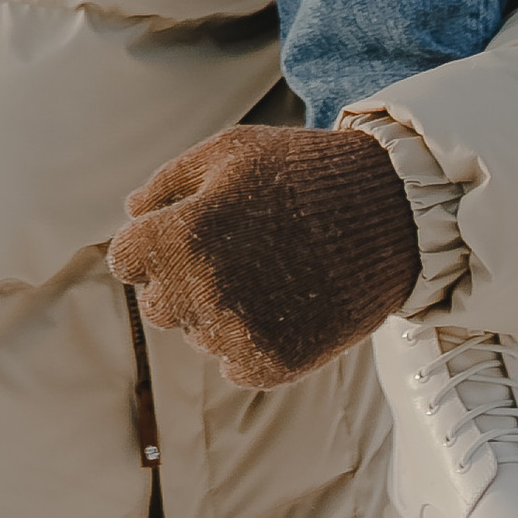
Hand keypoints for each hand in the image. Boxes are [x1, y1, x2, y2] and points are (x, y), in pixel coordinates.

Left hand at [108, 122, 419, 391]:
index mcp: (181, 235)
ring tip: (268, 271)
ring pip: (196, 335)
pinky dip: (249, 341)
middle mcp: (201, 291)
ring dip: (217, 310)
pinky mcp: (274, 364)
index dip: (152, 242)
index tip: (183, 231)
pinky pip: (233, 365)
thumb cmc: (303, 172)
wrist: (391, 212)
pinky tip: (282, 304)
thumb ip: (168, 182)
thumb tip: (130, 211)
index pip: (126, 259)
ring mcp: (238, 334)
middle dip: (180, 278)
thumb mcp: (229, 151)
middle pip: (157, 304)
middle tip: (232, 251)